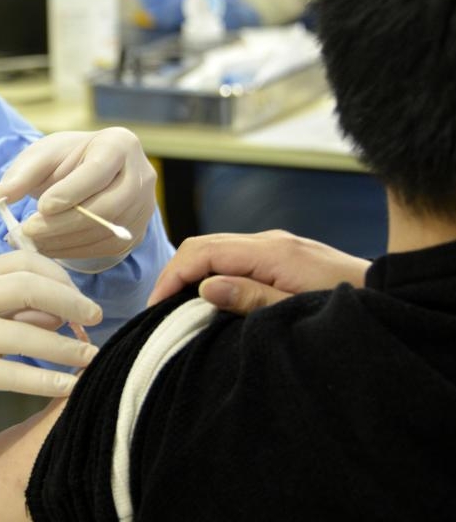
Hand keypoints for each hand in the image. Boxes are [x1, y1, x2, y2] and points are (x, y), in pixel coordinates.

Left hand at [0, 128, 155, 268]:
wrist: (88, 176)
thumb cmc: (65, 161)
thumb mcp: (41, 157)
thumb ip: (21, 173)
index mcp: (119, 144)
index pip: (99, 170)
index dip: (71, 191)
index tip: (41, 207)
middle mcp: (141, 176)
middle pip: (107, 207)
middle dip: (64, 223)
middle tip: (28, 231)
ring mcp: (143, 207)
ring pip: (106, 232)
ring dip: (64, 242)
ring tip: (30, 241)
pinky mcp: (135, 232)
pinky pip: (105, 248)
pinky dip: (72, 251)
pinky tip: (46, 248)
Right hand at [0, 251, 101, 467]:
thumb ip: (13, 310)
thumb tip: (61, 310)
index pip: (22, 261)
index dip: (59, 277)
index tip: (80, 298)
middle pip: (28, 286)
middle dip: (70, 301)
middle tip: (94, 319)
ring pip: (27, 332)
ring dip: (67, 347)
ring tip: (91, 357)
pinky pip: (13, 373)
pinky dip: (47, 380)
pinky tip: (68, 387)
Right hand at [148, 230, 369, 313]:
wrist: (394, 298)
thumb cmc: (350, 307)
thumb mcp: (297, 310)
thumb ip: (251, 298)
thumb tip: (203, 286)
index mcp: (271, 251)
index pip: (203, 252)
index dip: (172, 276)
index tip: (156, 307)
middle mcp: (271, 241)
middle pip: (205, 245)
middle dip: (175, 273)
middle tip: (158, 309)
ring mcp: (277, 245)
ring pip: (217, 249)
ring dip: (192, 273)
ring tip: (176, 306)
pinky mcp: (283, 255)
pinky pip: (234, 256)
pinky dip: (212, 272)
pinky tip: (209, 296)